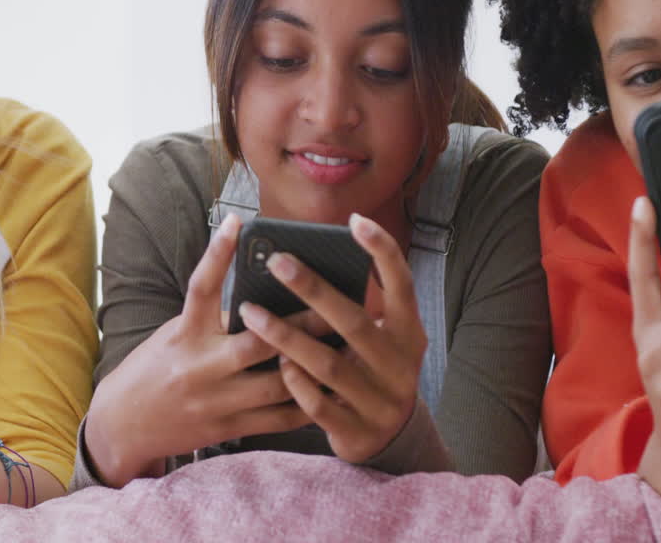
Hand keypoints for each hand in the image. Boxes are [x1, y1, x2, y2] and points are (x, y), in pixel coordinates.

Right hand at [82, 214, 310, 487]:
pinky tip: (333, 387)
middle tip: (331, 302)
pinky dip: (307, 402)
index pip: (200, 288)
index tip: (238, 222)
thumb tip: (260, 288)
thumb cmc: (155, 368)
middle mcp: (199, 367)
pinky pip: (278, 419)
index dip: (218, 254)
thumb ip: (211, 317)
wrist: (125, 425)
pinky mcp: (229, 429)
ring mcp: (217, 402)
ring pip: (276, 385)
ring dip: (313, 365)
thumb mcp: (175, 334)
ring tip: (346, 345)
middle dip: (298, 324)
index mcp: (183, 335)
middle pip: (256, 342)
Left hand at [239, 213, 426, 463]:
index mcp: (408, 333)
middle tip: (277, 261)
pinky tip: (275, 363)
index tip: (356, 221)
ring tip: (251, 313)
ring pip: (329, 365)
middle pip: (354, 322)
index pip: (402, 285)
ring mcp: (379, 401)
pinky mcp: (356, 431)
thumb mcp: (380, 338)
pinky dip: (295, 383)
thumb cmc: (371, 369)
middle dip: (314, 290)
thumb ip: (357, 309)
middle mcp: (399, 365)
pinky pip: (319, 405)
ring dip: (287, 337)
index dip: (382, 252)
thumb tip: (309, 263)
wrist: (390, 439)